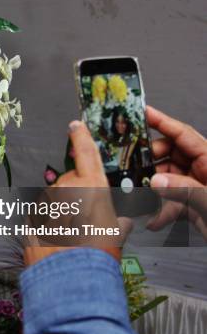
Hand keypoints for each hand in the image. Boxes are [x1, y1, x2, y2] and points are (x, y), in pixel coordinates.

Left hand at [25, 121, 126, 263]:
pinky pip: (38, 215)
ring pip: (52, 199)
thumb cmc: (98, 254)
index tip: (75, 125)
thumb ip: (119, 222)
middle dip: (75, 196)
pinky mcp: (30, 217)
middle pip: (69, 182)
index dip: (81, 136)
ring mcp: (46, 202)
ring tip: (69, 236)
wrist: (71, 277)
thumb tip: (122, 222)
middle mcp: (67, 189)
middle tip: (84, 221)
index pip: (86, 153)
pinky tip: (53, 239)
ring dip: (59, 211)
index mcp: (91, 187)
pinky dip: (44, 224)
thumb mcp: (117, 235)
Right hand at [144, 106, 206, 235]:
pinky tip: (154, 220)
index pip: (182, 134)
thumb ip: (184, 189)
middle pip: (168, 156)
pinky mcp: (193, 206)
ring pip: (165, 180)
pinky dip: (160, 212)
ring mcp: (196, 188)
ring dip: (152, 190)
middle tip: (134, 167)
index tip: (142, 113)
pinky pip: (170, 202)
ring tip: (140, 195)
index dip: (162, 121)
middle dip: (150, 162)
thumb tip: (156, 180)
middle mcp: (202, 171)